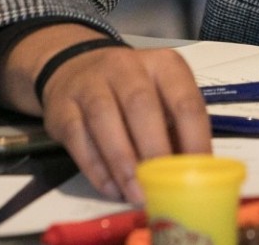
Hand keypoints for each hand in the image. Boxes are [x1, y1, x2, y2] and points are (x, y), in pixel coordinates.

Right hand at [0, 26, 210, 200]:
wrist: (75, 68)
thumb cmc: (131, 91)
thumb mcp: (161, 98)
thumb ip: (176, 130)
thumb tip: (192, 174)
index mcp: (163, 65)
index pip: (185, 101)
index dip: (194, 139)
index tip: (196, 173)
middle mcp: (126, 67)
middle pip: (141, 106)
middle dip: (153, 149)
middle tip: (161, 185)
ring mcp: (90, 83)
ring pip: (104, 118)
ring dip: (122, 161)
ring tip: (135, 193)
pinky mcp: (62, 106)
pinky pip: (78, 137)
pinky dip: (95, 167)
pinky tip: (111, 188)